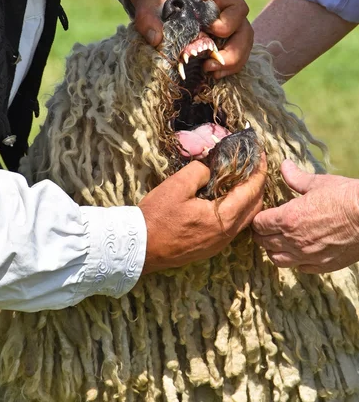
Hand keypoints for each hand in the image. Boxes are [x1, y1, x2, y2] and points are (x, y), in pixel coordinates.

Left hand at [126, 0, 252, 76]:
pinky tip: (210, 73)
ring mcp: (222, 19)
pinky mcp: (216, 32)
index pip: (237, 7)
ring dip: (232, 62)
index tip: (211, 32)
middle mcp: (223, 5)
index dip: (229, 24)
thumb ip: (147, 17)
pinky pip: (231, 48)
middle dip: (234, 53)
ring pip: (242, 42)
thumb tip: (155, 40)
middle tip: (210, 67)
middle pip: (244, 30)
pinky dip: (225, 64)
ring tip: (212, 73)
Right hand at [139, 156, 265, 273]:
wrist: (140, 247)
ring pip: (245, 218)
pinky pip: (233, 226)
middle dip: (258, 184)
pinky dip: (237, 210)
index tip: (261, 153)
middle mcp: (227, 234)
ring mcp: (220, 243)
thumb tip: (213, 168)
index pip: (251, 190)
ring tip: (242, 179)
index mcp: (223, 218)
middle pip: (255, 206)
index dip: (259, 170)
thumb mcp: (177, 185)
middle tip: (254, 165)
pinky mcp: (211, 247)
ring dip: (248, 198)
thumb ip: (201, 171)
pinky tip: (226, 199)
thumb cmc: (157, 217)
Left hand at [252, 160, 358, 272]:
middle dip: (262, 235)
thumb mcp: (319, 183)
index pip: (259, 224)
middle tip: (265, 230)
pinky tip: (300, 254)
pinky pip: (300, 268)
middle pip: (264, 243)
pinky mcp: (322, 265)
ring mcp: (307, 256)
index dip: (258, 220)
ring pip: (278, 259)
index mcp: (287, 218)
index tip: (261, 217)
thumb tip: (284, 165)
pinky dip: (296, 262)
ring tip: (278, 243)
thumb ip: (297, 178)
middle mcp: (293, 240)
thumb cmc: (345, 196)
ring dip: (274, 251)